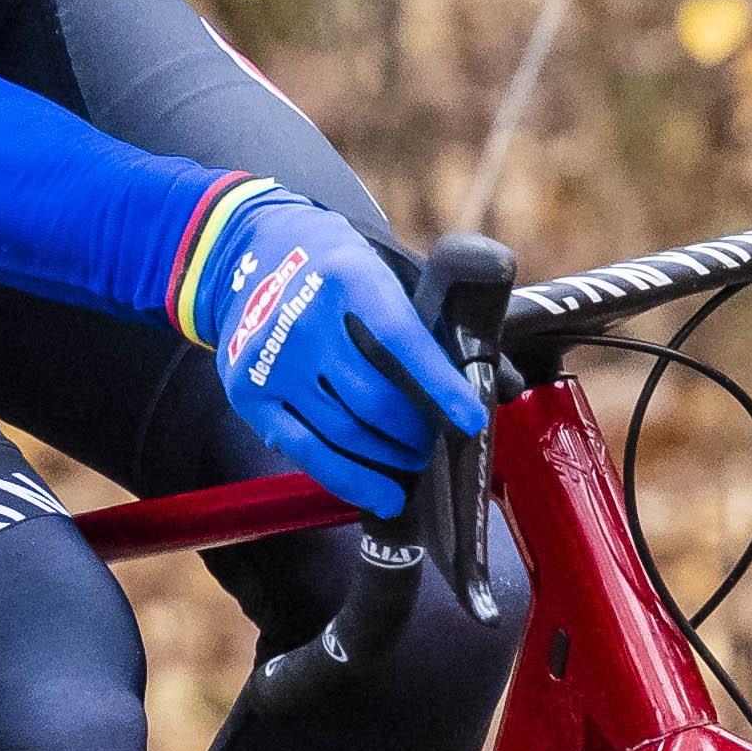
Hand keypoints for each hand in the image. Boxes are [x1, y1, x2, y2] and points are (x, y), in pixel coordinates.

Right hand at [187, 187, 488, 517]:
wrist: (249, 255)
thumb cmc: (339, 274)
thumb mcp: (387, 271)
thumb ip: (439, 322)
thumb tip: (503, 384)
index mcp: (348, 278)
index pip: (400, 339)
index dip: (439, 384)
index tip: (471, 419)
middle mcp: (303, 320)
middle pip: (373, 398)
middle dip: (416, 432)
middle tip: (437, 445)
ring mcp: (271, 361)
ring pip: (344, 431)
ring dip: (389, 458)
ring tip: (413, 463)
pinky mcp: (248, 395)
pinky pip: (306, 451)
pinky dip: (349, 479)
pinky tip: (382, 495)